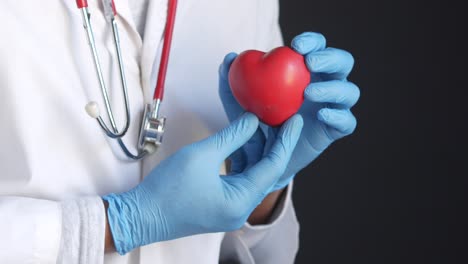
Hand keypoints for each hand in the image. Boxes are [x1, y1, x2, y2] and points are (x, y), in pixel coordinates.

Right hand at [103, 113, 302, 254]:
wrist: (140, 215)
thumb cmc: (166, 190)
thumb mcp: (202, 155)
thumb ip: (232, 136)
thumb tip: (252, 120)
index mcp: (240, 202)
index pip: (273, 167)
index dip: (285, 141)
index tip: (295, 121)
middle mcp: (241, 209)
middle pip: (265, 171)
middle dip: (273, 143)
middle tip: (282, 119)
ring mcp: (231, 208)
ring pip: (252, 174)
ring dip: (256, 150)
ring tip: (263, 124)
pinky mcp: (221, 203)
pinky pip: (240, 179)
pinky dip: (242, 159)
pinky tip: (243, 140)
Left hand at [219, 32, 359, 190]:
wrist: (261, 160)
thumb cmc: (252, 125)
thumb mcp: (238, 104)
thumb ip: (232, 82)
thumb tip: (230, 57)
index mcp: (306, 72)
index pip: (318, 48)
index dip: (313, 41)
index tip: (295, 45)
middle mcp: (325, 86)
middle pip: (343, 63)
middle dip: (330, 58)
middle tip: (310, 63)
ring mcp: (332, 108)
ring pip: (349, 92)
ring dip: (332, 88)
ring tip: (308, 92)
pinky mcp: (333, 131)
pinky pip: (347, 122)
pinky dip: (338, 116)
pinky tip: (321, 114)